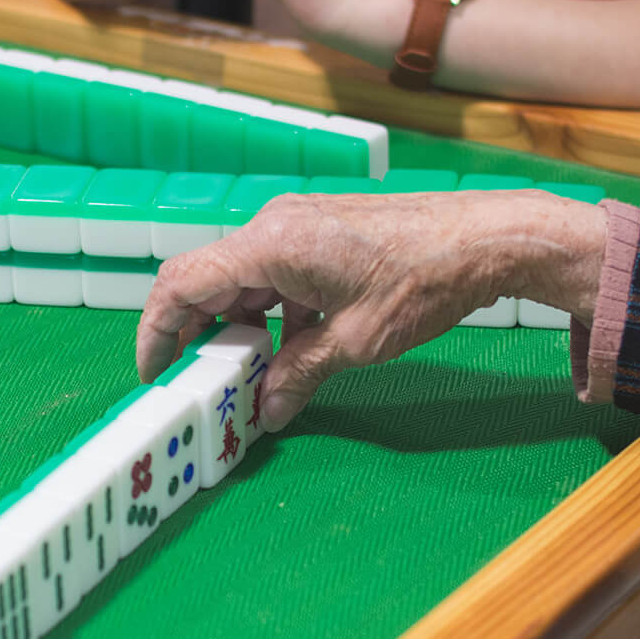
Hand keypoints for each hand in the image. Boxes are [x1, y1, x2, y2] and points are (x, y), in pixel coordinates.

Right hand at [136, 190, 609, 429]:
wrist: (485, 238)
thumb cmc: (424, 283)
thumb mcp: (354, 343)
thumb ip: (298, 375)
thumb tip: (264, 412)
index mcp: (270, 246)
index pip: (182, 283)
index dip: (156, 330)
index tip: (154, 373)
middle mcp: (274, 227)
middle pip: (207, 281)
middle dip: (196, 335)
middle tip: (199, 386)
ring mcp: (297, 225)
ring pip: (242, 281)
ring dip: (238, 329)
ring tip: (246, 379)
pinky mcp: (318, 232)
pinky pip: (273, 274)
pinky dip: (270, 314)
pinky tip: (288, 351)